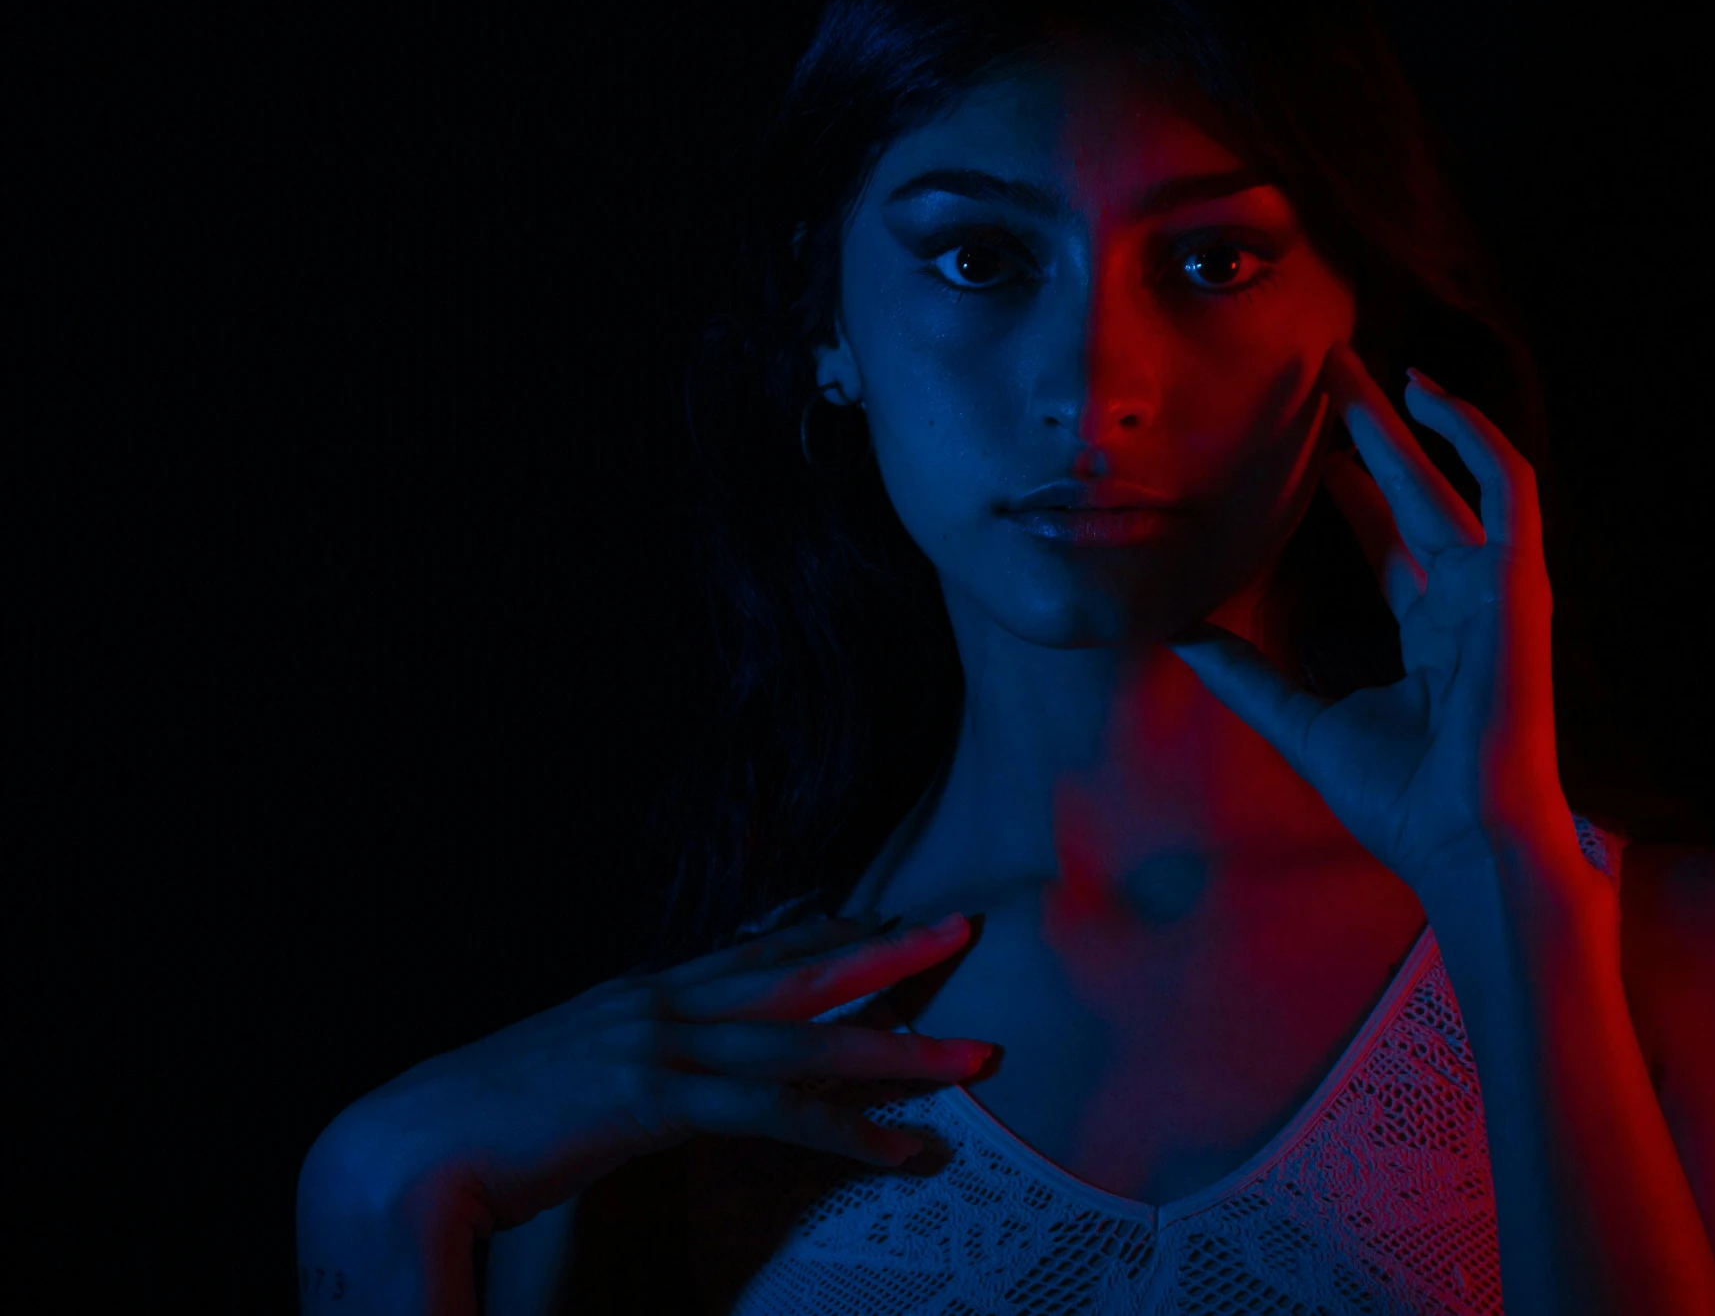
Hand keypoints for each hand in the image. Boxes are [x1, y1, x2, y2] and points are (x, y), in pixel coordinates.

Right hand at [299, 913, 994, 1244]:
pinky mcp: (654, 1099)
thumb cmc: (465, 1130)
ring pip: (805, 1039)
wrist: (394, 1151)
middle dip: (885, 948)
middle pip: (795, 968)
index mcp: (633, 994)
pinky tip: (900, 1147)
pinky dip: (845, 1129)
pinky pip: (775, 1112)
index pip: (748, 950)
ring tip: (969, 1057)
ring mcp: (656, 1044)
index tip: (878, 915)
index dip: (819, 930)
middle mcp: (654, 1002)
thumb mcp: (556, 1078)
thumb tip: (645, 1084)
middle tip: (960, 929)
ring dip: (895, 1048)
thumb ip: (612, 1071)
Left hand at [1168, 346, 1578, 898]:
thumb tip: (1179, 635)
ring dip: (1413, 421)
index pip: (1391, 542)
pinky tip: (1430, 395)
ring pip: (1454, 479)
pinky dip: (1475, 436)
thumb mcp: (1301, 723)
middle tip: (1330, 373)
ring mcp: (1496, 590)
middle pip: (1417, 496)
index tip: (1310, 449)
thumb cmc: (1399, 800)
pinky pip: (1509, 488)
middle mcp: (1465, 603)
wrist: (1462, 841)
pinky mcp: (1519, 582)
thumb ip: (1247, 676)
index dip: (1354, 491)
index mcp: (1428, 637)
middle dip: (1375, 434)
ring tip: (1363, 367)